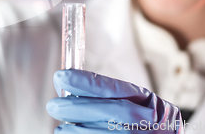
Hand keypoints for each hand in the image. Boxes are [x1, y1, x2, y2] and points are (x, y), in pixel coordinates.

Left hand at [47, 69, 183, 132]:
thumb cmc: (149, 126)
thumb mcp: (142, 106)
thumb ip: (114, 98)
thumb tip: (71, 89)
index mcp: (151, 103)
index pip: (115, 89)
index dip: (86, 82)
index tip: (62, 77)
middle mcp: (150, 122)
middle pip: (112, 112)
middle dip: (79, 108)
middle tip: (54, 105)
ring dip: (78, 131)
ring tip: (60, 128)